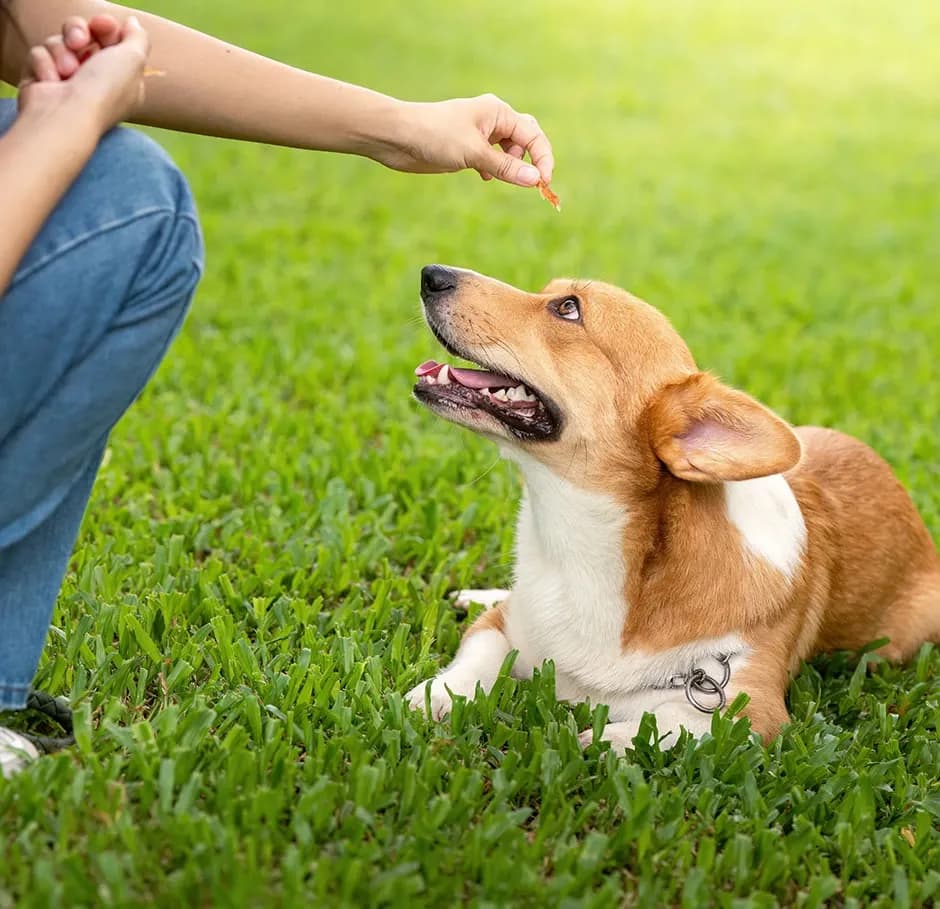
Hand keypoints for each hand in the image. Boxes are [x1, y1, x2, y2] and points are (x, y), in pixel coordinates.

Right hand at [17, 14, 150, 135]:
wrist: (65, 117)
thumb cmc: (103, 91)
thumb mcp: (134, 59)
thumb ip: (138, 38)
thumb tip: (133, 24)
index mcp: (121, 79)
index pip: (110, 41)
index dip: (105, 28)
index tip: (103, 25)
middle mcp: (95, 80)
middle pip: (81, 35)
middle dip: (78, 32)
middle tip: (79, 42)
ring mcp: (67, 81)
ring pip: (57, 42)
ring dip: (61, 52)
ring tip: (67, 72)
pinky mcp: (42, 81)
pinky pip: (39, 55)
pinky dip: (44, 65)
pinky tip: (50, 82)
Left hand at [373, 94, 553, 186]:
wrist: (398, 137)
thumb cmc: (435, 136)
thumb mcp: (474, 154)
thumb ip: (506, 167)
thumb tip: (536, 181)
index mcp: (498, 112)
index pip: (533, 135)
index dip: (542, 159)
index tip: (543, 183)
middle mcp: (492, 120)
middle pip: (525, 140)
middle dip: (529, 161)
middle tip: (528, 183)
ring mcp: (479, 134)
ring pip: (508, 151)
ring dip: (509, 167)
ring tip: (495, 175)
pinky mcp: (467, 148)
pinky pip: (492, 158)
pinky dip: (494, 169)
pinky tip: (483, 177)